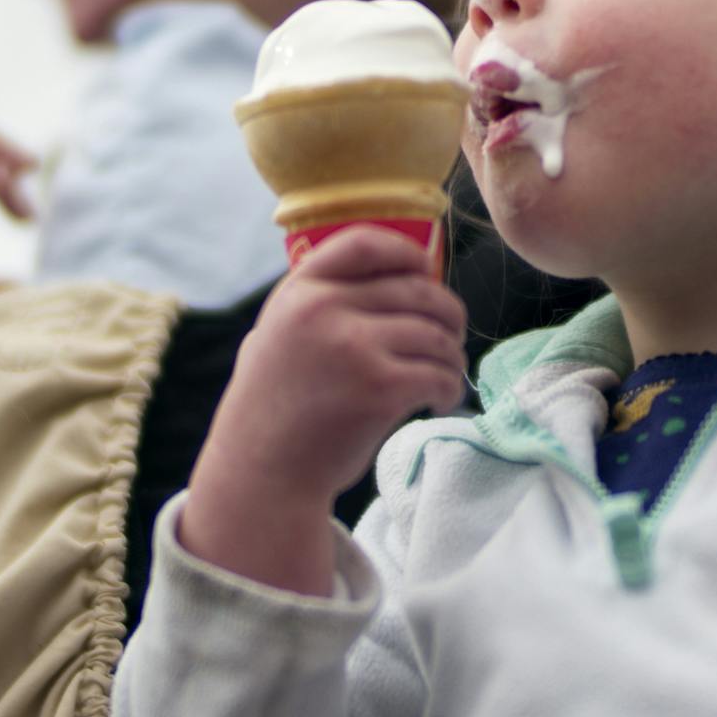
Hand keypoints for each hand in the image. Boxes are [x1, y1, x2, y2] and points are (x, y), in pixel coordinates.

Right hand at [182, 226, 466, 594]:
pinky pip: (439, 373)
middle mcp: (325, 309)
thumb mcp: (279, 333)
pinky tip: (441, 400)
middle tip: (451, 338)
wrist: (263, 473)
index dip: (407, 252)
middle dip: (447, 315)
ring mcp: (354, 348)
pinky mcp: (380, 389)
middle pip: (417, 291)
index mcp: (300, 290)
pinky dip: (451, 387)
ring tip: (447, 374)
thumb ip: (321, 300)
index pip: (365, 243)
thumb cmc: (276, 406)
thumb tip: (398, 273)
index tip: (426, 272)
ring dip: (452, 356)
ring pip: (436, 334)